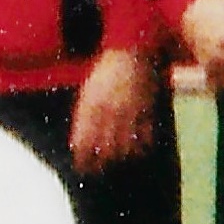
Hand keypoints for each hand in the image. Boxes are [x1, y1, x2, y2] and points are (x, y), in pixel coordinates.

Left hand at [70, 50, 161, 171]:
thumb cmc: (104, 72)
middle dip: (100, 162)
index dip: (83, 158)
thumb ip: (83, 118)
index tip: (82, 168)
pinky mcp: (146, 110)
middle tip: (98, 170)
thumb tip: (76, 144)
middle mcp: (110, 112)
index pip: (85, 141)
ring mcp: (129, 112)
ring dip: (120, 156)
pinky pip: (145, 135)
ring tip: (117, 160)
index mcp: (92, 107)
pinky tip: (138, 150)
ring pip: (125, 145)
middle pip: (104, 147)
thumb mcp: (87, 93)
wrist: (129, 53)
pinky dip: (142, 146)